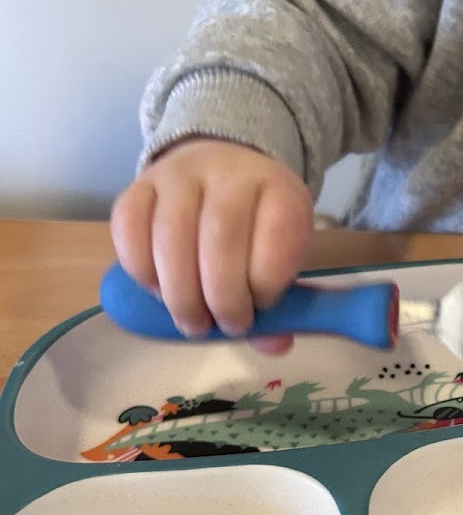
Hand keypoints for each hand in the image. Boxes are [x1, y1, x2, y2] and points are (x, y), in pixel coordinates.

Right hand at [111, 139, 313, 354]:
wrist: (221, 169)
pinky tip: (157, 291)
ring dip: (180, 292)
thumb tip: (274, 345)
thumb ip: (281, 303)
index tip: (261, 308)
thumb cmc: (255, 229)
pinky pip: (128, 226)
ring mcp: (181, 173)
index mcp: (280, 190)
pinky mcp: (141, 183)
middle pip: (220, 234)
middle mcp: (231, 172)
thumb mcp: (281, 256)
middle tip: (223, 326)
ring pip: (171, 234)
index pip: (277, 234)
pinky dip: (141, 270)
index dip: (267, 282)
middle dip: (221, 296)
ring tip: (192, 321)